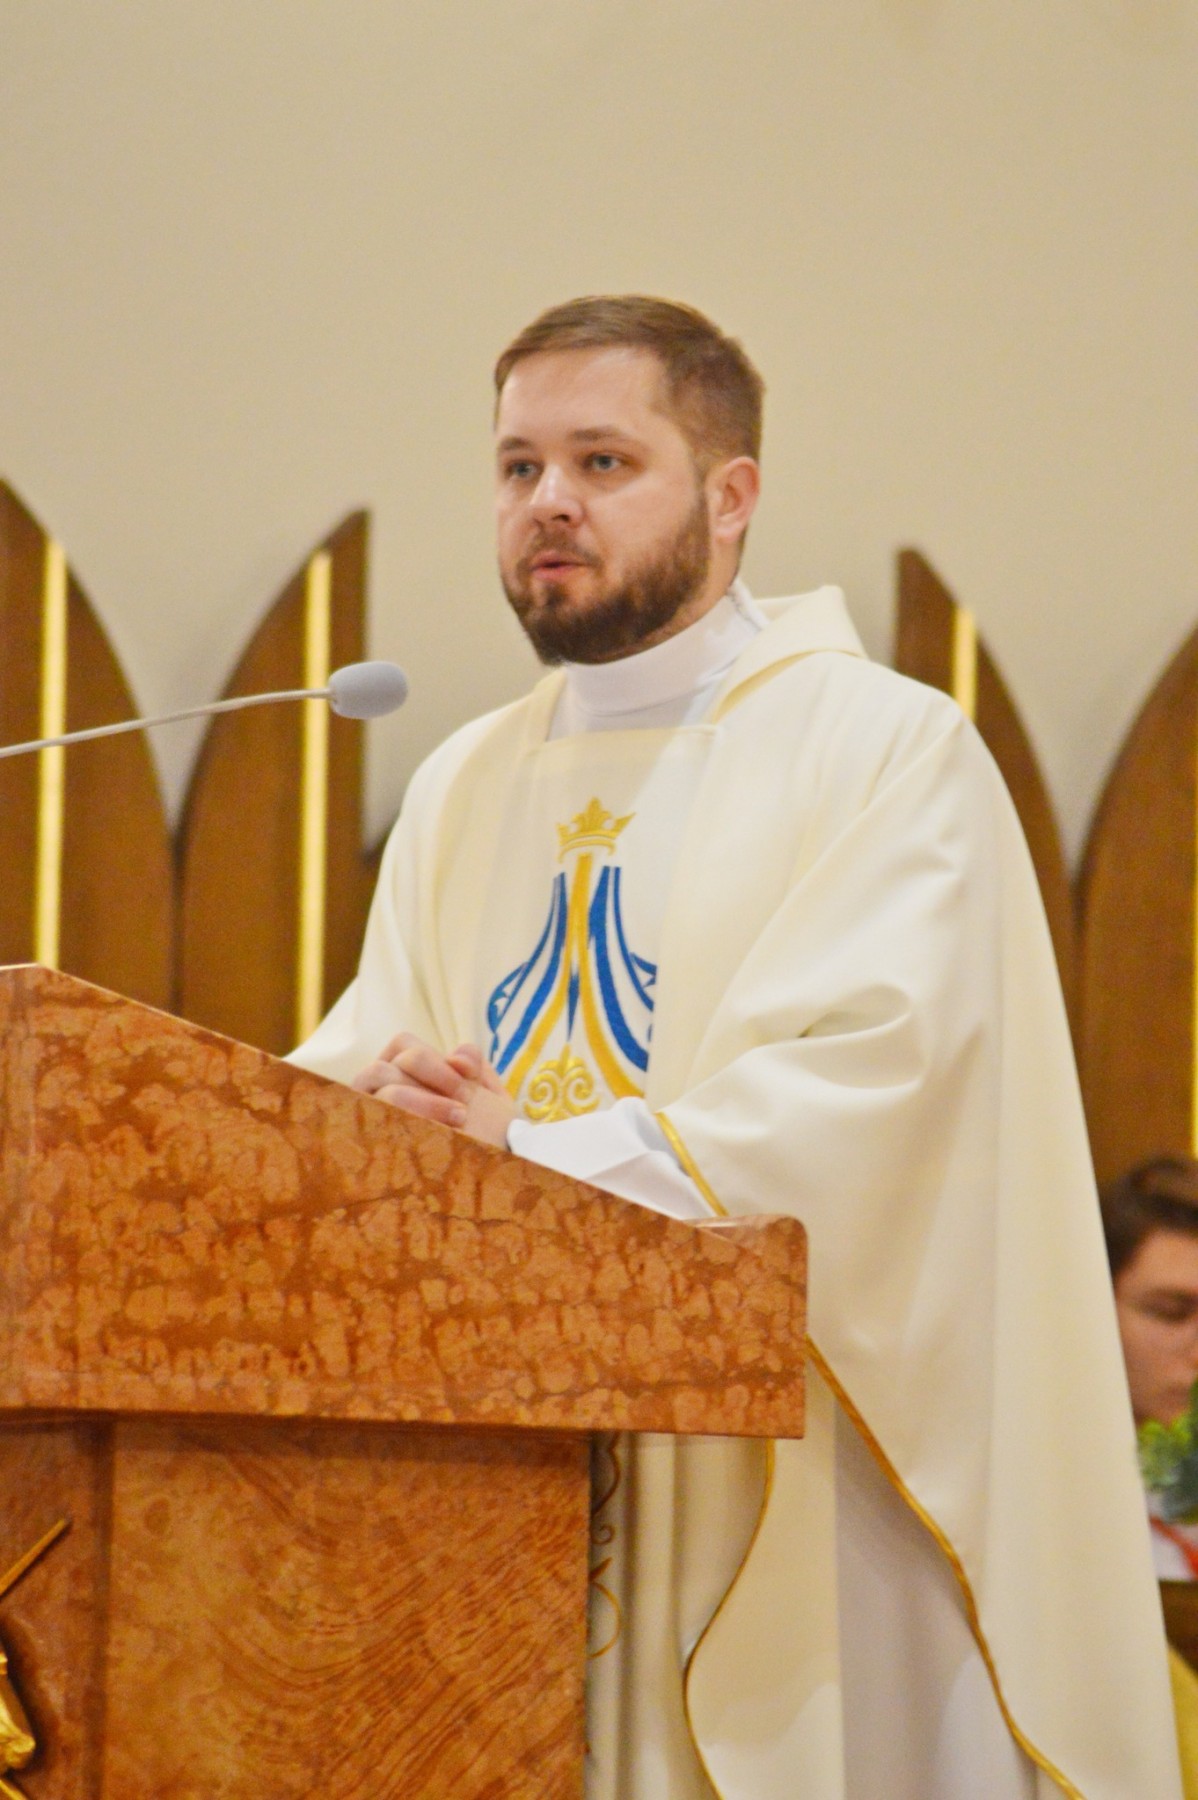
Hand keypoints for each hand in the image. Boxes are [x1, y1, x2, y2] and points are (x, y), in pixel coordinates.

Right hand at [351, 1033, 516, 1146]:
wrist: (491, 1185)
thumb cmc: (486, 1135)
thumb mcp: (487, 1097)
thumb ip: (474, 1067)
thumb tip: (458, 1055)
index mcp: (403, 1071)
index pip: (403, 1045)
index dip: (433, 1057)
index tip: (466, 1078)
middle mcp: (379, 1092)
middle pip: (386, 1066)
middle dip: (430, 1078)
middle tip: (465, 1104)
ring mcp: (372, 1118)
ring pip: (382, 1094)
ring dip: (422, 1102)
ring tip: (458, 1119)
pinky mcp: (374, 1147)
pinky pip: (379, 1126)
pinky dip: (411, 1125)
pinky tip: (441, 1139)